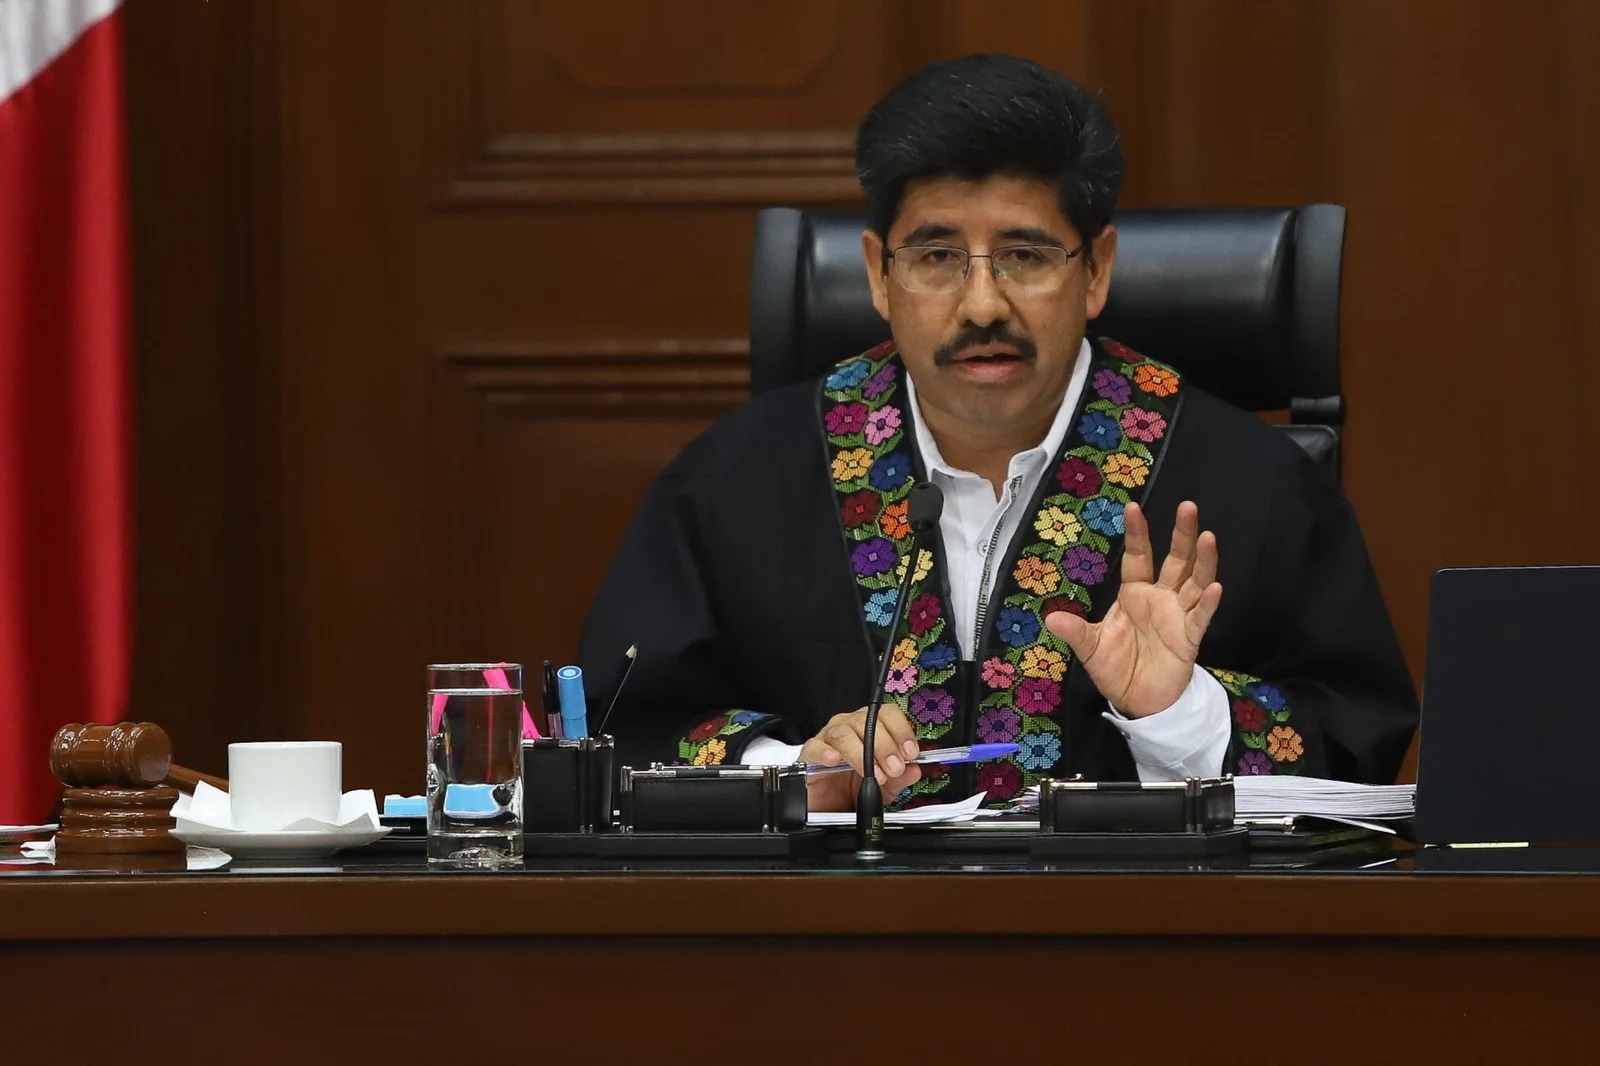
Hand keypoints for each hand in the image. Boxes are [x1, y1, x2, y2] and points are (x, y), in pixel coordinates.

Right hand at [800, 704, 922, 812]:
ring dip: (861, 753)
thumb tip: (914, 771)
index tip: (910, 752)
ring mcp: (827, 738)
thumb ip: (900, 778)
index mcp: (870, 728)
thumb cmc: (854, 789)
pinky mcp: (809, 753)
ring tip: (873, 775)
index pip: (887, 714)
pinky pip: (815, 747)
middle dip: (885, 745)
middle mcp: (849, 727)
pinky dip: (825, 752)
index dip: (901, 731)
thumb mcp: (885, 787)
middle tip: (894, 768)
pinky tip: (835, 760)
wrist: (827, 807)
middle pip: (866, 721)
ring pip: (844, 733)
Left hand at [1044, 500, 1221, 717]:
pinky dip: (1209, 602)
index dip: (1137, 534)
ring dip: (1203, 561)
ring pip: (1195, 582)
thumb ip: (1075, 632)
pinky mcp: (1190, 638)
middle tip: (1188, 507)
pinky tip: (1215, 587)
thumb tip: (1049, 618)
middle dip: (1182, 534)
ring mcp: (1178, 615)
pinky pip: (1201, 617)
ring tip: (1208, 537)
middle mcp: (1159, 598)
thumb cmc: (1116, 668)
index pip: (1137, 557)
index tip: (1133, 507)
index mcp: (1134, 593)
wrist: (1139, 701)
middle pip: (1175, 560)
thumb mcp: (1091, 648)